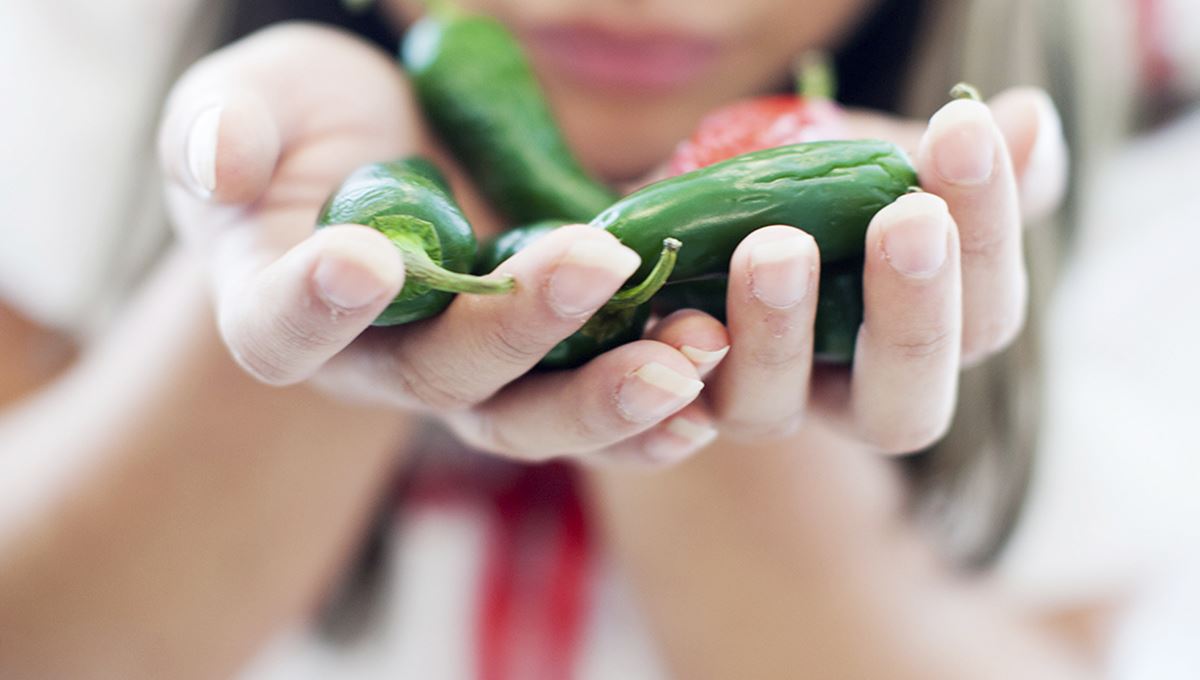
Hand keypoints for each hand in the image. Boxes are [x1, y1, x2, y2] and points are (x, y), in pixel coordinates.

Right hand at [159, 24, 708, 463]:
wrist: (384, 151)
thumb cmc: (299, 126)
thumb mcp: (251, 100)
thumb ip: (220, 128)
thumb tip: (217, 160)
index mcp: (286, 310)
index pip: (283, 331)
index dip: (316, 307)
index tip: (363, 259)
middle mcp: (381, 362)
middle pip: (441, 380)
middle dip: (514, 329)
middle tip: (590, 264)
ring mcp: (472, 371)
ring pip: (531, 415)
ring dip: (607, 397)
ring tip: (684, 361)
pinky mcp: (547, 359)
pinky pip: (599, 412)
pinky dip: (654, 415)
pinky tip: (713, 387)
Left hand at [623, 87, 1067, 456]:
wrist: (718, 209)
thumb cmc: (837, 193)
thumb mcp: (902, 171)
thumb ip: (966, 168)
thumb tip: (1029, 124)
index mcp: (934, 344)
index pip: (984, 317)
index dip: (986, 233)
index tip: (963, 132)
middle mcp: (851, 397)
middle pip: (904, 406)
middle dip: (912, 313)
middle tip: (908, 217)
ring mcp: (758, 402)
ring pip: (769, 410)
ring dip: (777, 333)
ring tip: (776, 246)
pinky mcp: (675, 393)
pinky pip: (671, 409)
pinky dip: (674, 362)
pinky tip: (676, 307)